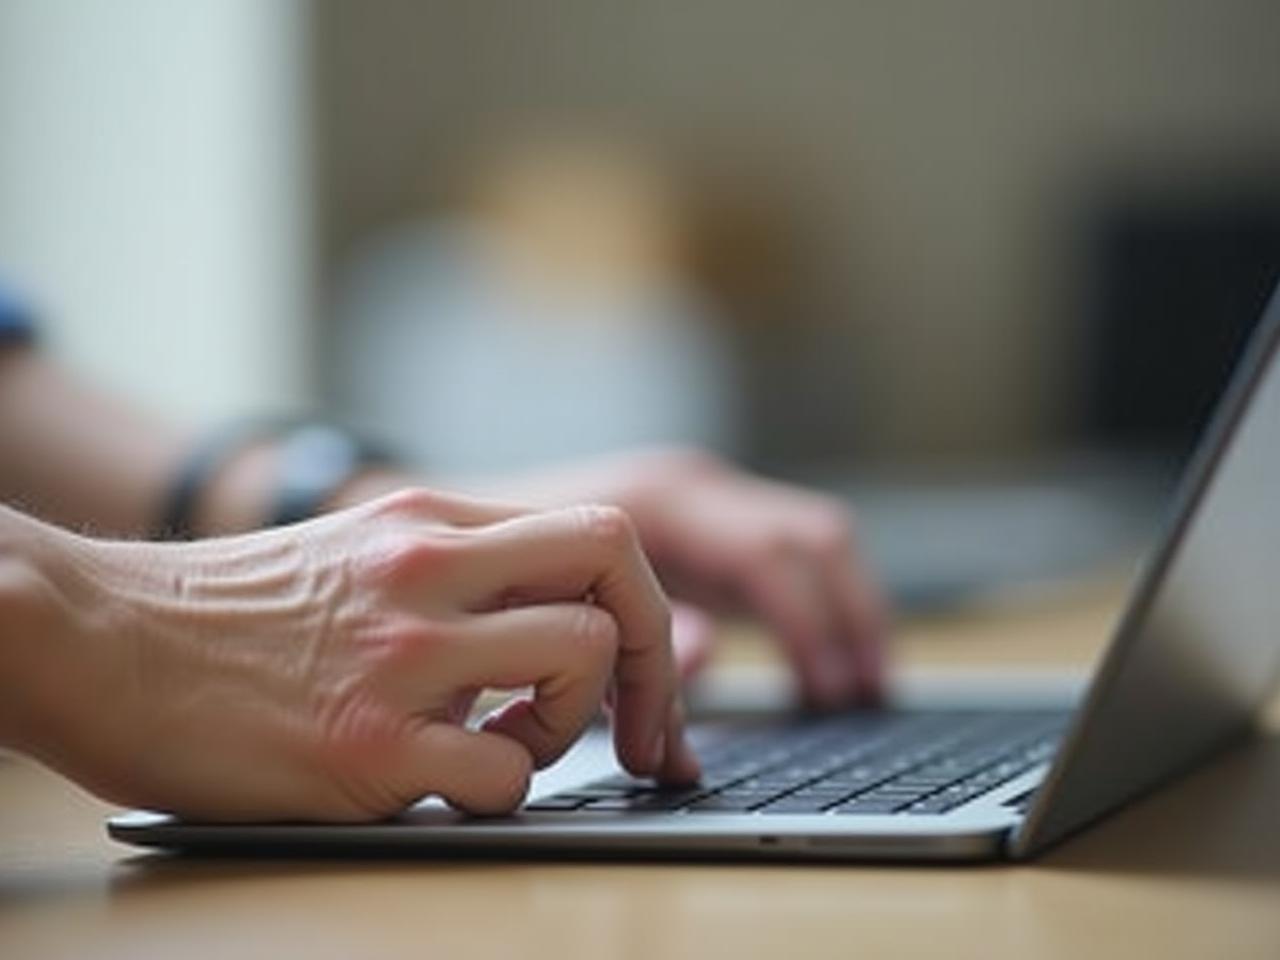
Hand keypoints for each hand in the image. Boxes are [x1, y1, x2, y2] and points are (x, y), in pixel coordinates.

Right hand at [5, 491, 695, 820]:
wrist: (95, 641)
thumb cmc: (223, 611)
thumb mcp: (353, 550)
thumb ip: (452, 568)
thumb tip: (548, 614)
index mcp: (428, 521)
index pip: (599, 536)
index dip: (646, 609)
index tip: (646, 677)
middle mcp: (426, 570)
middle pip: (615, 577)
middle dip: (651, 665)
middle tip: (638, 729)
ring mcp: (402, 655)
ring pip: (579, 662)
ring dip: (572, 725)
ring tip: (507, 745)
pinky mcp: (366, 745)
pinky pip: (505, 776)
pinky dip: (501, 789)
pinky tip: (445, 780)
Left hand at [456, 449, 888, 706]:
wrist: (435, 518)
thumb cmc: (480, 574)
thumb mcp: (546, 619)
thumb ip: (628, 651)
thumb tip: (707, 658)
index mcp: (657, 502)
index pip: (767, 559)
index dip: (800, 634)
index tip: (820, 700)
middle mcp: (688, 487)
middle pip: (812, 538)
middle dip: (849, 616)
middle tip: (865, 695)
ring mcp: (696, 498)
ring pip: (810, 540)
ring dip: (844, 611)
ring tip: (861, 686)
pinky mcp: (696, 525)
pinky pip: (784, 555)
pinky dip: (811, 606)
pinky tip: (819, 663)